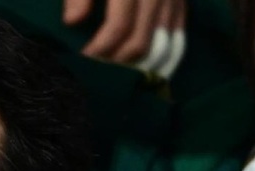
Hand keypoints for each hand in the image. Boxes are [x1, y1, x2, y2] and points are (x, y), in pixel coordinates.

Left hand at [63, 0, 185, 76]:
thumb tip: (72, 22)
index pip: (120, 26)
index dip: (100, 48)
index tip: (83, 61)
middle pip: (141, 41)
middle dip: (117, 64)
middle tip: (96, 75)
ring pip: (164, 45)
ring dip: (140, 68)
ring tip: (117, 78)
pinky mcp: (182, 3)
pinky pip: (179, 38)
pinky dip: (163, 60)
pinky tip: (144, 74)